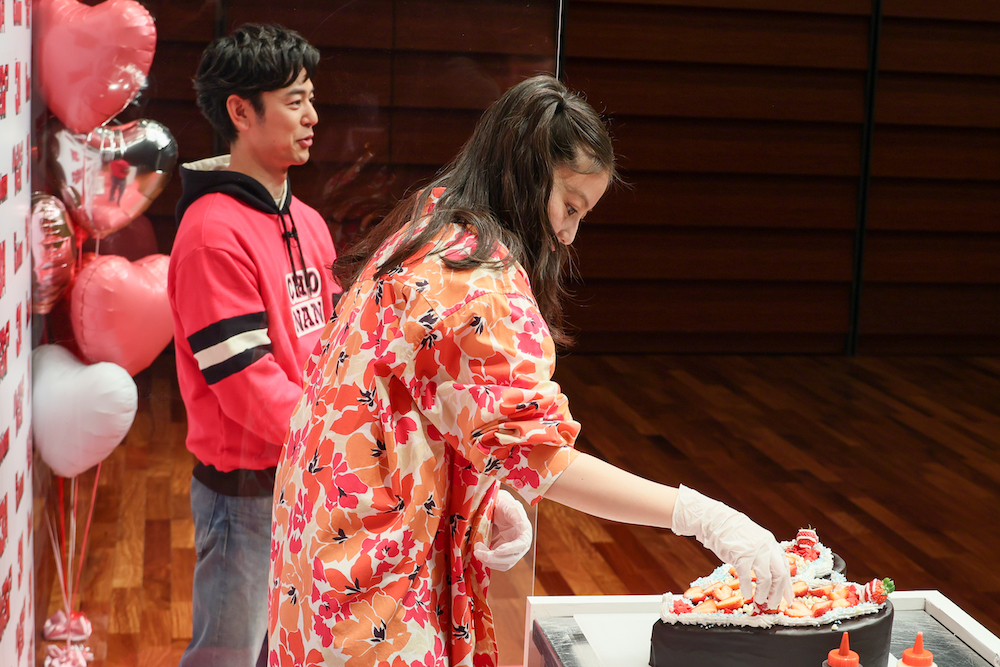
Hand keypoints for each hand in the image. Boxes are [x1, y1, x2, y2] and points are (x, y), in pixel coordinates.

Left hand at [473, 490, 531, 571]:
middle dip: (494, 558)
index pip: (521, 545)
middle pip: (511, 559)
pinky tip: (478, 551)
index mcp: (525, 532)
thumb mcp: (509, 505)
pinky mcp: (501, 553)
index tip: (497, 551)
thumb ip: (516, 514)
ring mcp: (511, 550)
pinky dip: (486, 560)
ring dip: (489, 561)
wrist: (496, 507)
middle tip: (478, 552)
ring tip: (476, 550)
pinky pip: (495, 562)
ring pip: (503, 564)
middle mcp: (520, 545)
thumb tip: (522, 527)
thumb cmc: (504, 504)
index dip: (510, 550)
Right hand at [670, 485, 793, 608]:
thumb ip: (763, 555)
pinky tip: (745, 594)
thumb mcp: (754, 541)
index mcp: (771, 544)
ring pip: (766, 578)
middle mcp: (766, 546)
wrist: (714, 520)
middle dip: (778, 593)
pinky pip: (746, 576)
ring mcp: (754, 550)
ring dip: (764, 593)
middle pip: (779, 575)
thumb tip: (770, 576)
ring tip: (760, 601)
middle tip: (774, 605)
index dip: (787, 586)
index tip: (788, 599)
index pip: (785, 568)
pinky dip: (747, 587)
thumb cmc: (732, 533)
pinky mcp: (740, 554)